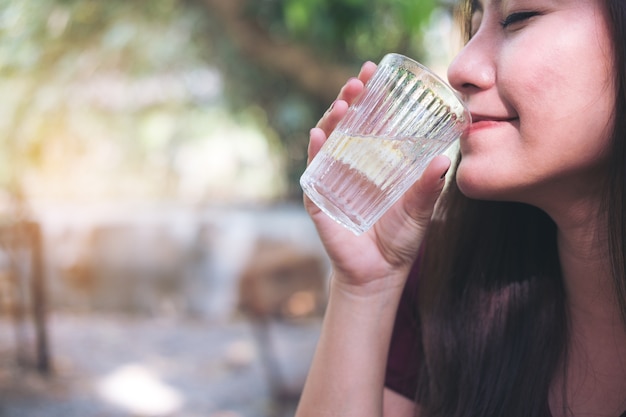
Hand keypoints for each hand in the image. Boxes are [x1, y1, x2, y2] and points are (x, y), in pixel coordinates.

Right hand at [304, 61, 450, 295]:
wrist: (380, 272)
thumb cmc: (400, 238)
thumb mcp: (420, 209)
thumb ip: (429, 186)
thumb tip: (445, 159)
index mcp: (376, 161)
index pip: (370, 120)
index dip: (370, 96)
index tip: (373, 71)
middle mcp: (352, 164)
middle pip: (346, 124)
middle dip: (349, 100)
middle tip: (358, 82)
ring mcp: (333, 180)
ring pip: (328, 142)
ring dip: (332, 119)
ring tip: (342, 103)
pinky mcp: (320, 199)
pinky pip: (314, 172)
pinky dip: (315, 152)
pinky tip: (319, 135)